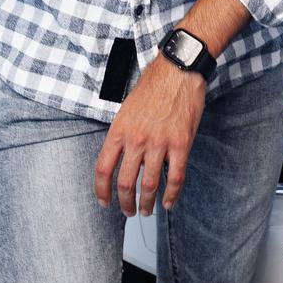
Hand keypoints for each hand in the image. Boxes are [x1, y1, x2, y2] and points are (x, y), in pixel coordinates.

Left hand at [94, 56, 205, 215]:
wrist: (177, 71)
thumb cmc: (153, 86)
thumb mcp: (127, 109)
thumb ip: (123, 134)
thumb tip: (122, 157)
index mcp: (119, 130)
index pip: (103, 169)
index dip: (101, 191)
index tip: (104, 202)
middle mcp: (136, 139)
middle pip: (124, 182)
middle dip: (125, 203)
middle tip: (128, 211)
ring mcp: (159, 143)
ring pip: (149, 185)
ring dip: (146, 203)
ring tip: (147, 210)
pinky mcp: (180, 144)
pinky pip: (175, 177)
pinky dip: (172, 195)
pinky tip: (169, 202)